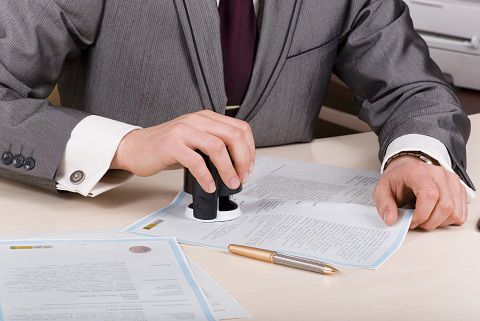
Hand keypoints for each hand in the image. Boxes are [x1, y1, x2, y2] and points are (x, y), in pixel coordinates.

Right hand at [111, 110, 254, 192]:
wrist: (136, 148)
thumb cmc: (166, 147)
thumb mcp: (195, 140)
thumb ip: (215, 146)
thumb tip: (238, 166)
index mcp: (206, 118)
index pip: (240, 128)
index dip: (249, 150)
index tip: (248, 167)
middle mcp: (197, 120)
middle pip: (233, 136)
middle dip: (243, 160)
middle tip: (242, 177)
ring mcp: (183, 131)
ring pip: (218, 147)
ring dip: (229, 169)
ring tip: (230, 183)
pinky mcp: (171, 145)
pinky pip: (196, 161)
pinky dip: (207, 177)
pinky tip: (209, 185)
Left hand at [373, 155, 466, 230]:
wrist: (407, 169)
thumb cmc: (397, 179)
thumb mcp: (381, 190)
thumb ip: (384, 204)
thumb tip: (391, 220)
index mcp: (418, 172)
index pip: (430, 195)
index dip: (421, 214)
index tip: (411, 221)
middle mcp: (439, 174)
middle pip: (446, 206)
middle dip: (430, 222)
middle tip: (417, 222)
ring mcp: (451, 181)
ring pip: (455, 212)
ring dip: (439, 222)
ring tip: (425, 217)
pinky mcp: (459, 189)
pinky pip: (461, 213)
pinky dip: (448, 220)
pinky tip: (435, 215)